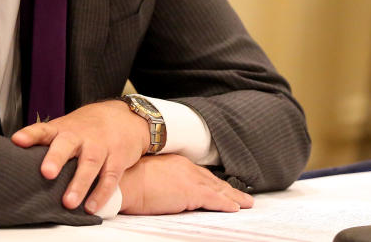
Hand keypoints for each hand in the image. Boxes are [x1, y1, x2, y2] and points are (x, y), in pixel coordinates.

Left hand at [11, 99, 148, 212]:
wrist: (124, 116)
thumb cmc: (87, 128)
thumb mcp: (66, 128)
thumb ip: (45, 144)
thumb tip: (16, 165)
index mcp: (63, 129)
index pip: (44, 130)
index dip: (31, 135)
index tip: (18, 140)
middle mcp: (81, 136)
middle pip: (68, 144)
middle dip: (57, 158)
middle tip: (47, 173)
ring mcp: (100, 146)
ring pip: (90, 163)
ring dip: (79, 183)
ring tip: (68, 202)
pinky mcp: (117, 157)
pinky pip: (110, 176)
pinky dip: (101, 193)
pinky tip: (91, 206)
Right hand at [119, 154, 253, 214]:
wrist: (124, 182)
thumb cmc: (129, 181)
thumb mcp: (150, 178)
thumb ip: (164, 182)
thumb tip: (167, 191)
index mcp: (177, 163)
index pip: (201, 174)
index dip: (214, 182)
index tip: (223, 187)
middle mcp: (186, 168)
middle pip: (213, 181)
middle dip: (228, 189)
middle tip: (243, 197)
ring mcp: (190, 179)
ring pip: (218, 190)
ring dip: (233, 197)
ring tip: (246, 203)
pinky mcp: (190, 192)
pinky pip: (213, 199)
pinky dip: (225, 204)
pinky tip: (235, 208)